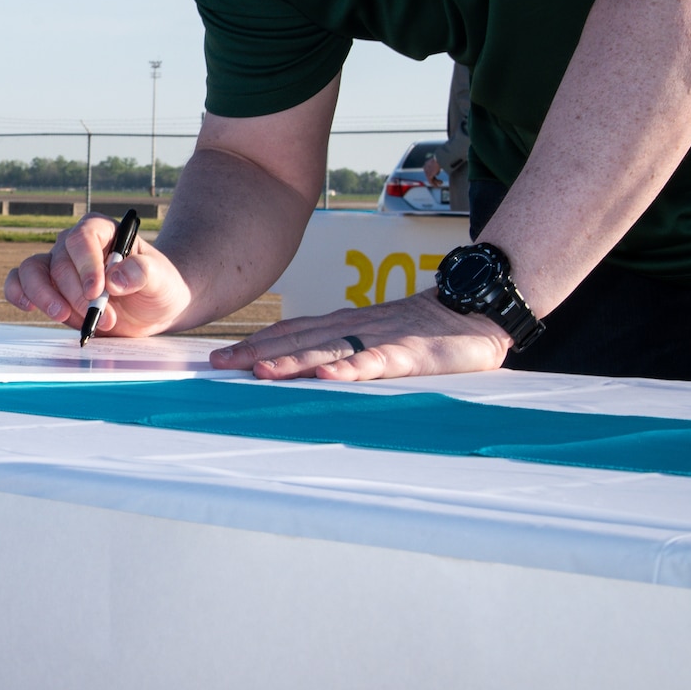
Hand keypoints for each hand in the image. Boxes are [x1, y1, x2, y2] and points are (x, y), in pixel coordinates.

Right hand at [4, 213, 192, 337]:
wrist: (151, 307)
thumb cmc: (158, 286)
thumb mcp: (162, 280)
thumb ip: (144, 273)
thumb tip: (115, 280)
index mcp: (101, 230)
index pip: (83, 238)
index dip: (86, 264)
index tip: (97, 291)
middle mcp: (74, 243)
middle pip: (60, 262)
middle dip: (77, 295)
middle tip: (104, 319)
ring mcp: (57, 264)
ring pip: (32, 270)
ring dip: (43, 296)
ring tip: (63, 317)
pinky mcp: (47, 287)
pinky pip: (19, 283)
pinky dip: (18, 293)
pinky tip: (28, 307)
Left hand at [209, 290, 512, 380]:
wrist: (472, 312)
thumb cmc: (421, 330)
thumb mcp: (372, 339)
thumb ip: (340, 350)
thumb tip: (304, 370)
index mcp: (341, 325)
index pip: (289, 331)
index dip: (253, 343)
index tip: (218, 356)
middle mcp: (351, 328)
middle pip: (296, 339)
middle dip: (255, 352)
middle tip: (218, 364)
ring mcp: (377, 339)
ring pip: (327, 350)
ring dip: (291, 361)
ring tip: (259, 371)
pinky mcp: (407, 354)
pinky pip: (374, 363)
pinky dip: (350, 370)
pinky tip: (328, 378)